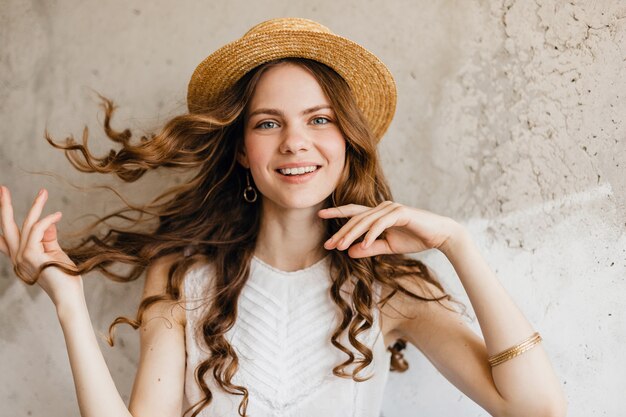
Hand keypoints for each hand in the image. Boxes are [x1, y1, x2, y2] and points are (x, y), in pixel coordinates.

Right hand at [0, 186, 82, 305]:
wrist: (69, 295)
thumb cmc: (64, 277)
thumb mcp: (55, 253)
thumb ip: (48, 238)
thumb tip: (49, 221)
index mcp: (20, 258)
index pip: (4, 240)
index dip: (2, 224)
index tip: (1, 204)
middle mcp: (17, 258)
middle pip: (6, 228)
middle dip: (4, 206)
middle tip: (2, 188)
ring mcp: (22, 257)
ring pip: (26, 224)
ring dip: (36, 206)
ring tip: (43, 192)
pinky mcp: (31, 255)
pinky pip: (38, 229)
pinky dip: (48, 219)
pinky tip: (58, 215)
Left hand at [318, 201, 462, 257]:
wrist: (440, 236)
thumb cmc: (415, 239)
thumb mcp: (388, 247)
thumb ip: (369, 248)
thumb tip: (349, 252)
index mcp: (378, 214)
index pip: (353, 212)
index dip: (337, 212)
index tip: (320, 214)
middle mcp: (382, 208)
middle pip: (355, 219)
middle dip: (341, 232)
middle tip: (328, 244)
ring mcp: (391, 209)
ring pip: (365, 221)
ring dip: (352, 234)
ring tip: (340, 247)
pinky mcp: (400, 213)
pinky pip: (381, 224)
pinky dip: (371, 235)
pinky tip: (363, 245)